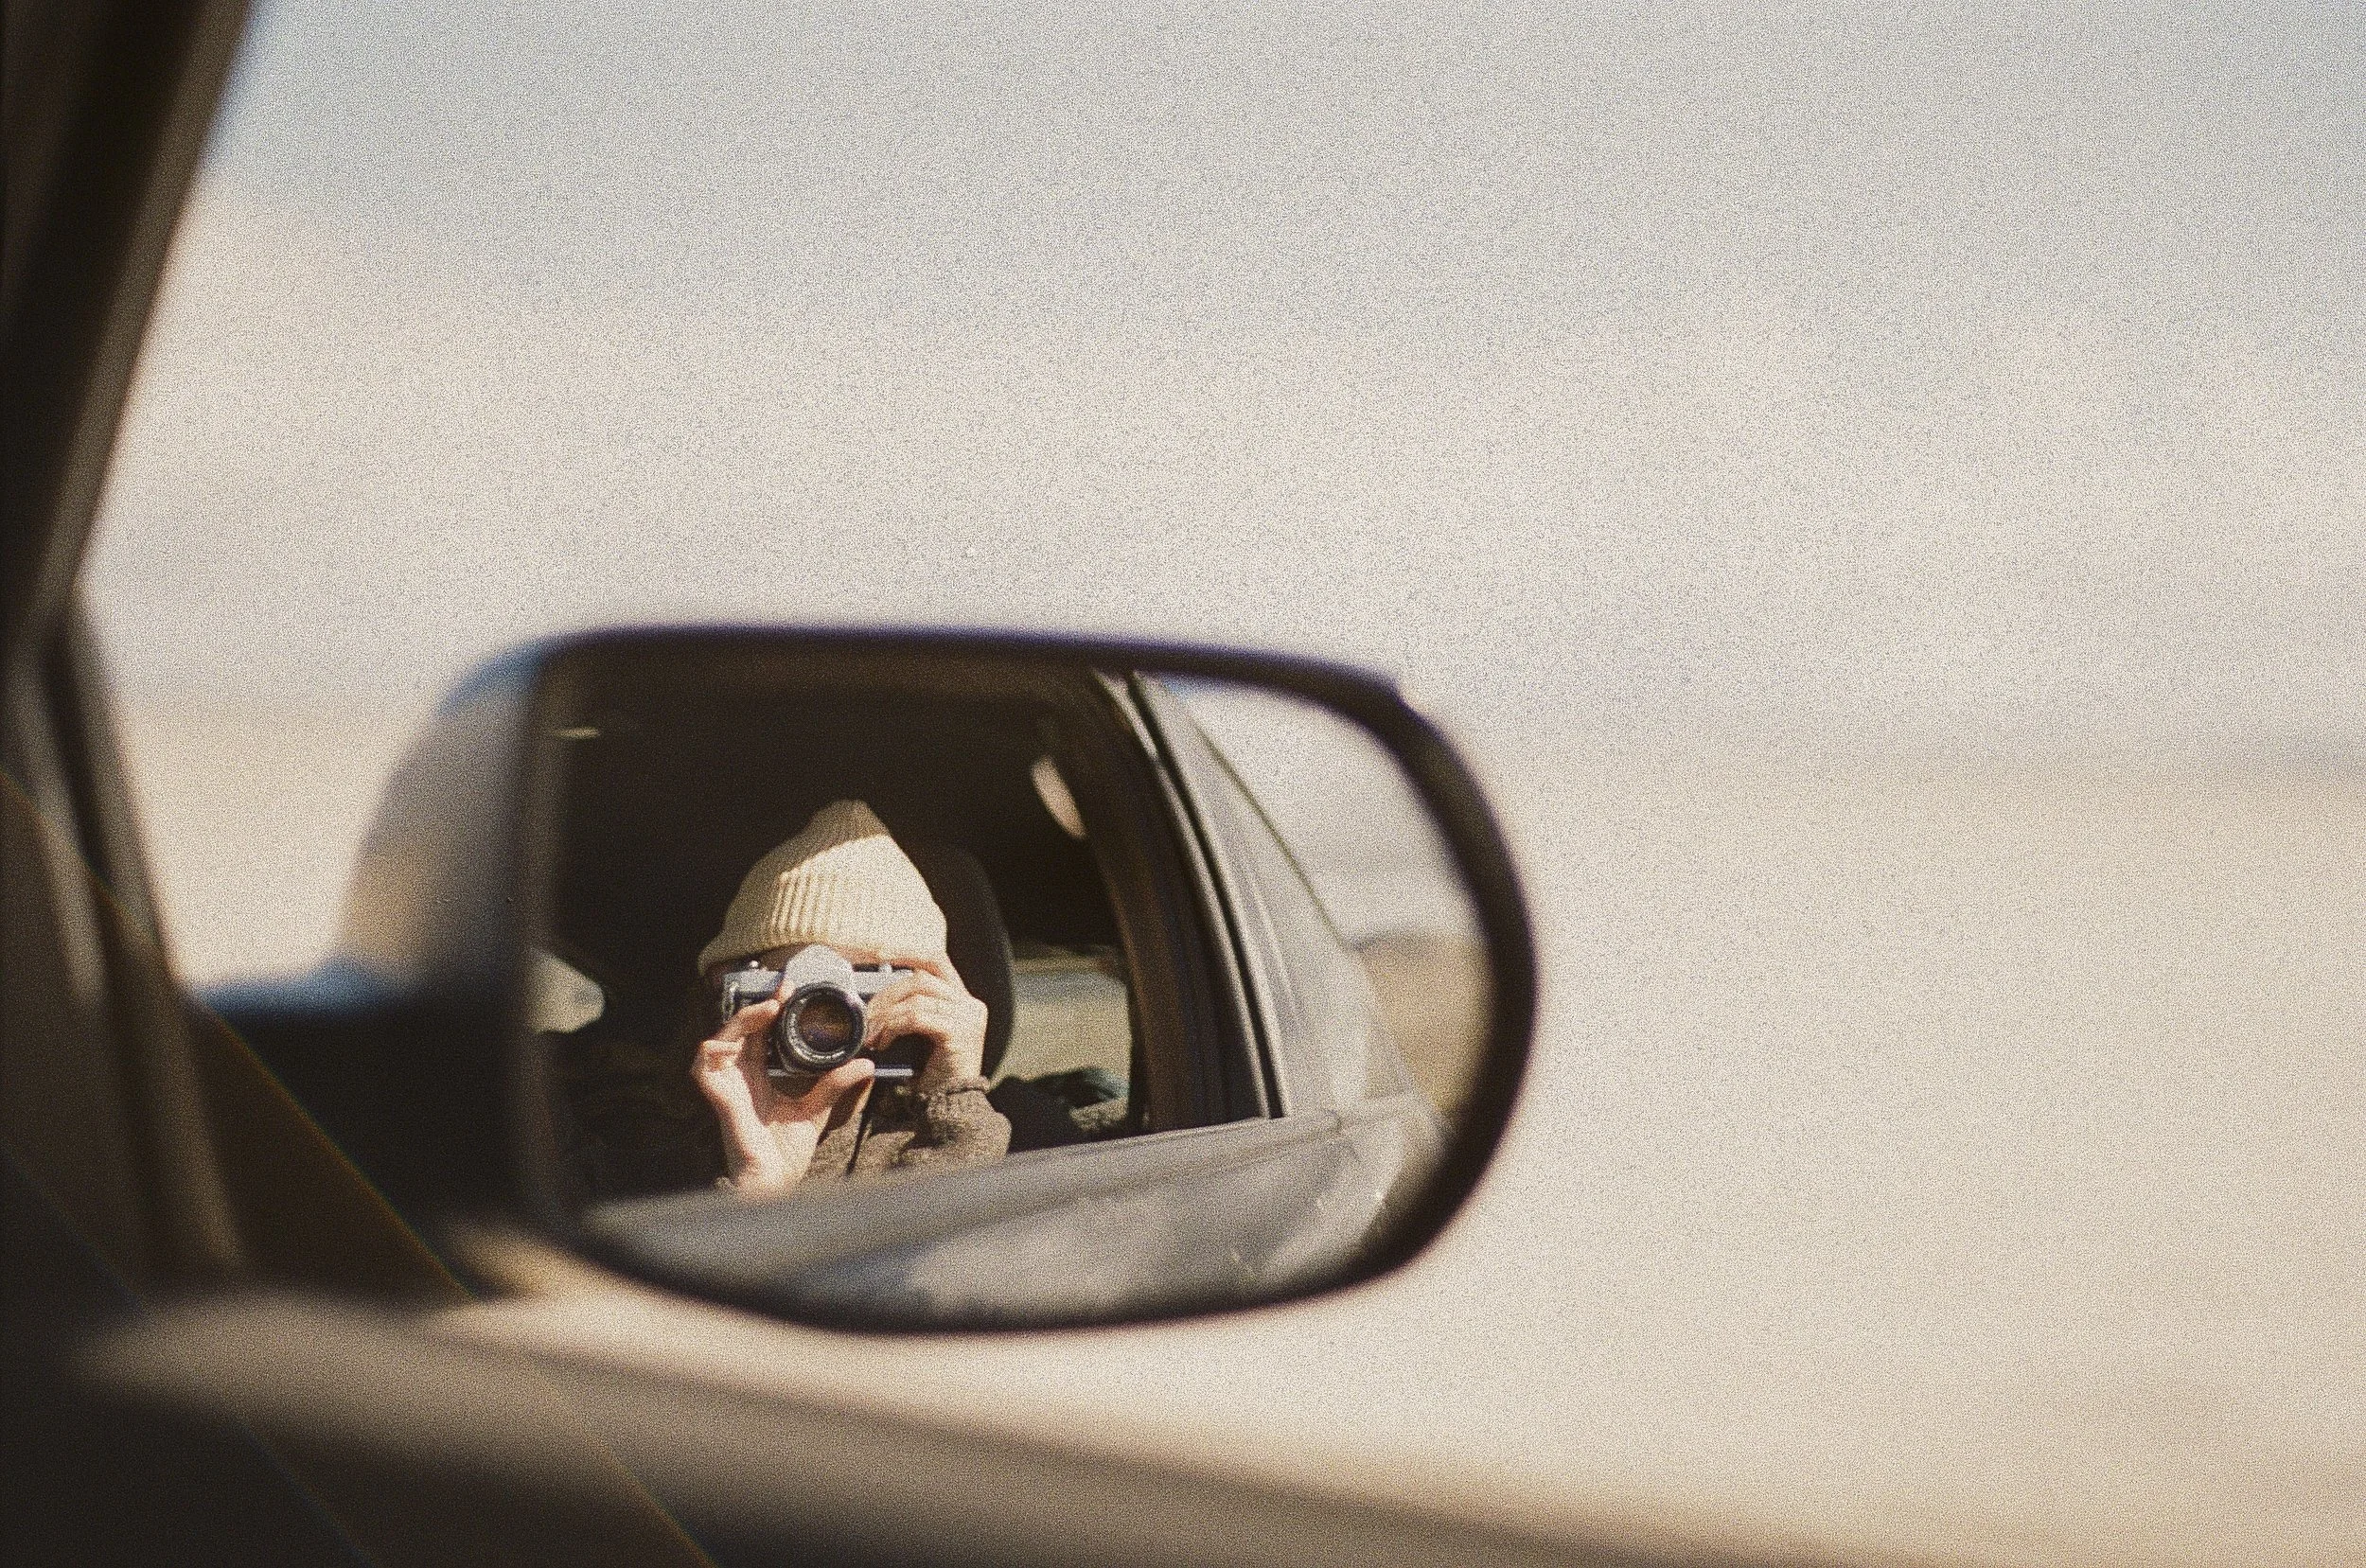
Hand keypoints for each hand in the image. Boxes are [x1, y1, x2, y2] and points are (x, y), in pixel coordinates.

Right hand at [691, 994, 874, 1194]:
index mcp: (758, 1077)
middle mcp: (740, 1078)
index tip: (791, 990)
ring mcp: (727, 1087)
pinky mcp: (719, 1099)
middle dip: (759, 1005)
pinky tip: (736, 1042)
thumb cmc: (787, 1152)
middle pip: (739, 1031)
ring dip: (741, 1020)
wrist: (776, 1180)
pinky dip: (714, 1048)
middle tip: (784, 991)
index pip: (759, 1033)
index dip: (770, 1009)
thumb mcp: (817, 1108)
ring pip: (719, 1039)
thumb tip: (866, 1063)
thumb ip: (836, 1084)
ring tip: (768, 1009)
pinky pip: (703, 1066)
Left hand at [865, 951, 989, 1093]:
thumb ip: (910, 1009)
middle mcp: (971, 1004)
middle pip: (922, 977)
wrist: (947, 1106)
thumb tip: (874, 994)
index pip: (936, 961)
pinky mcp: (959, 1033)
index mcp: (964, 1000)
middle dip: (887, 993)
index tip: (879, 954)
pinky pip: (917, 1017)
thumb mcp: (920, 1034)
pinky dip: (893, 1026)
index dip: (907, 952)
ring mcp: (968, 1018)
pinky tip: (883, 1043)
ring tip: (871, 1035)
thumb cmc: (930, 1073)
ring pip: (917, 997)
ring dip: (886, 1014)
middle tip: (866, 1016)